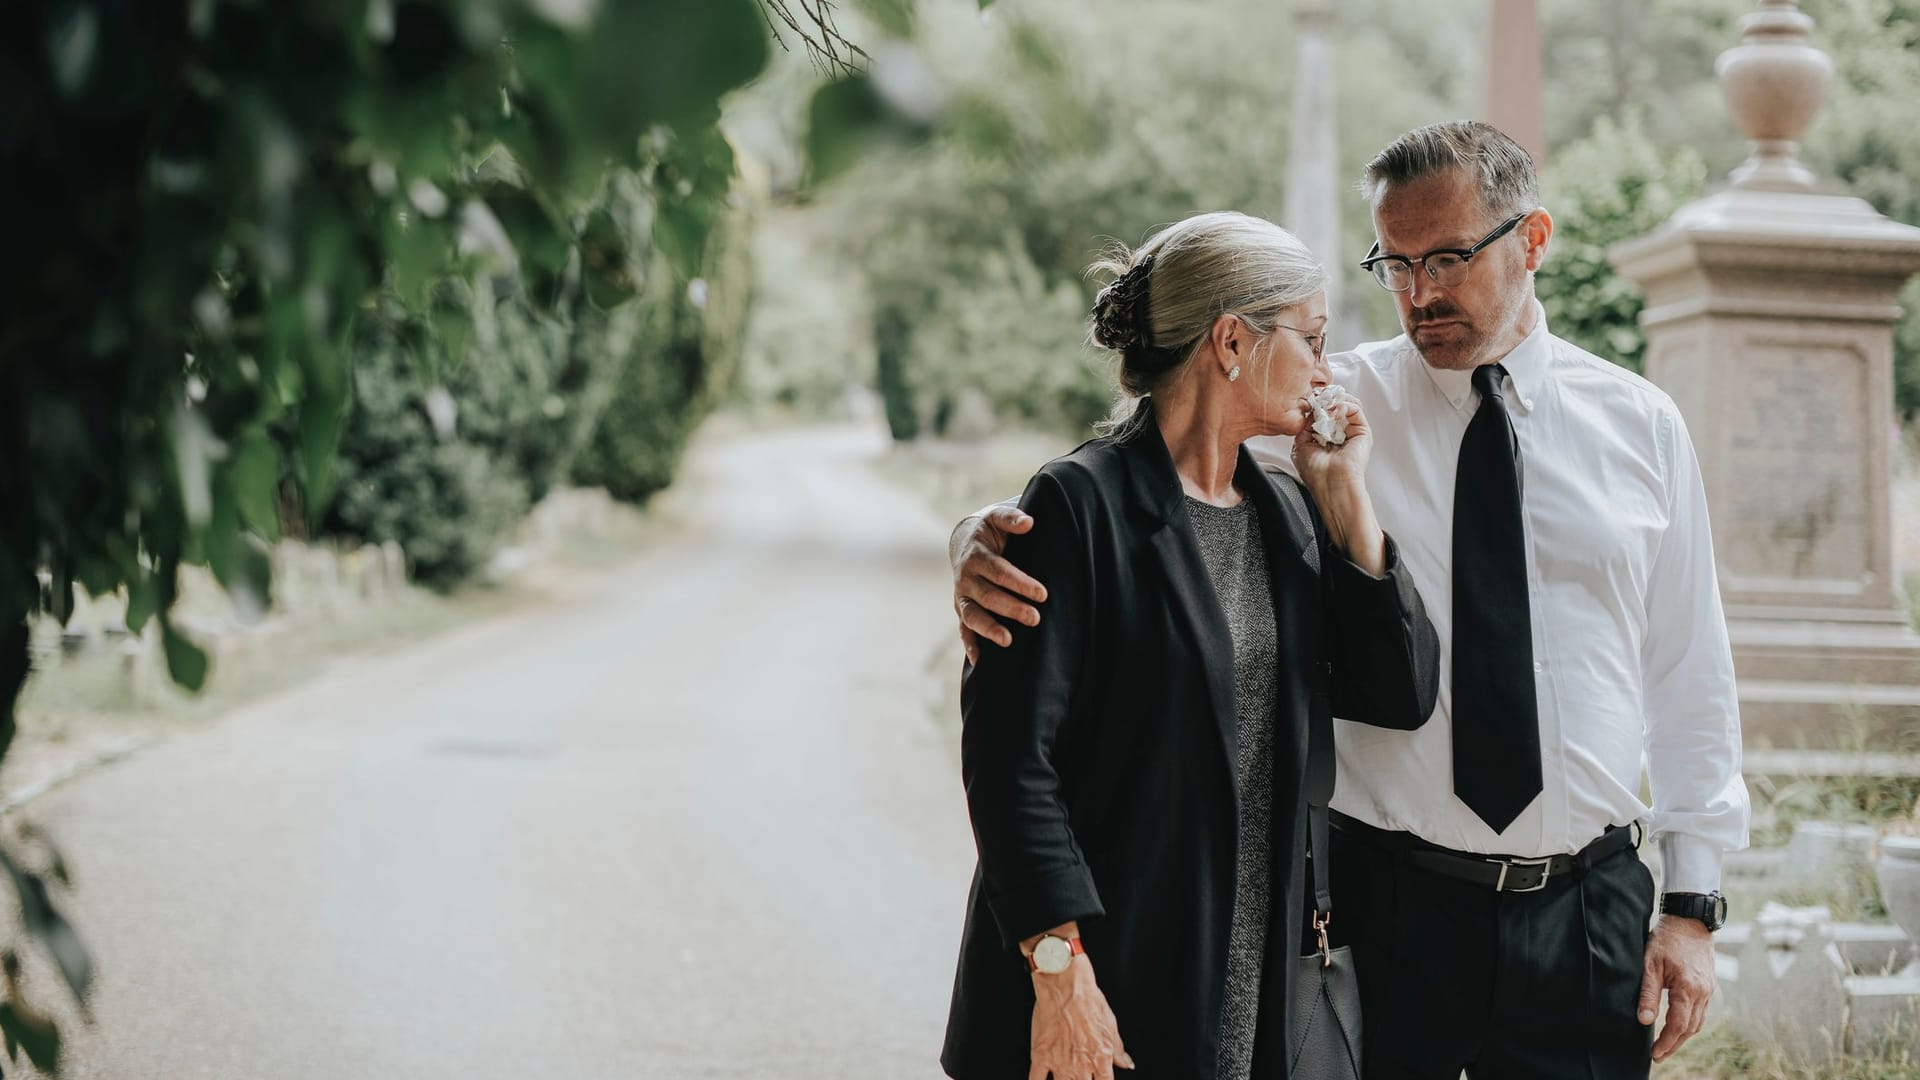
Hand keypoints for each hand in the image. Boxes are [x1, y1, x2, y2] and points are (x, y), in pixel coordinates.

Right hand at [952, 505, 1048, 663]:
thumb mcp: (997, 518)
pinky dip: (970, 644)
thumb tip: (1029, 522)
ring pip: (973, 615)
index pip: (999, 571)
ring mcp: (962, 596)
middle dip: (1011, 608)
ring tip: (1009, 641)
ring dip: (989, 629)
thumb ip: (1012, 518)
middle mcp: (965, 578)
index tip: (1042, 594)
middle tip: (1035, 618)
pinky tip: (980, 661)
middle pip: (988, 596)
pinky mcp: (962, 609)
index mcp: (976, 556)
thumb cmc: (989, 530)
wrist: (964, 541)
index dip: (1020, 583)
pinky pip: (963, 629)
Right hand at [1029, 955, 1134, 1079]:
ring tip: (1065, 1078)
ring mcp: (1060, 1063)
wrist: (1065, 985)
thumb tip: (1126, 1063)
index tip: (1099, 1079)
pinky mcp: (1041, 1056)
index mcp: (1101, 1058)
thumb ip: (1118, 1049)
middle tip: (1080, 1076)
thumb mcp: (1111, 1024)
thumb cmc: (1088, 1000)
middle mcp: (1081, 1065)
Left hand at [1291, 393, 1385, 574]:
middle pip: (1335, 405)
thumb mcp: (1301, 443)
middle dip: (1325, 398)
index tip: (1307, 398)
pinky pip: (1356, 409)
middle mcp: (1339, 434)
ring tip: (1325, 404)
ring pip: (1347, 404)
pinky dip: (1344, 405)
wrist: (1331, 486)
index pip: (1322, 412)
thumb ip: (1305, 424)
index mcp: (1324, 438)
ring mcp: (1351, 432)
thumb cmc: (1316, 473)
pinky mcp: (1363, 432)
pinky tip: (1334, 411)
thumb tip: (1311, 407)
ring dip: (1334, 400)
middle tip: (1316, 396)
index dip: (1315, 403)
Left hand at [1638, 914, 1715, 1062]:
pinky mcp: (1709, 985)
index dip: (1667, 1042)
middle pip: (1690, 1028)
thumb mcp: (1650, 964)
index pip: (1678, 1025)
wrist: (1690, 920)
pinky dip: (1691, 1023)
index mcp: (1688, 988)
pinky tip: (1679, 1026)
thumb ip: (1648, 993)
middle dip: (1674, 1044)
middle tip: (1659, 1055)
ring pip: (1699, 1022)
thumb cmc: (1667, 939)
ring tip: (1667, 1044)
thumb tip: (1644, 1021)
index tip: (1655, 1054)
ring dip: (1683, 1036)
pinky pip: (1702, 1011)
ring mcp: (1709, 989)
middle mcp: (1703, 992)